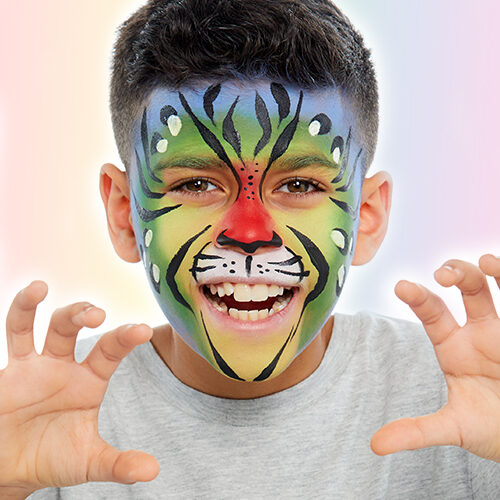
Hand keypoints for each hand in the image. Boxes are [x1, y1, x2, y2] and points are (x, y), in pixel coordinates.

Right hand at [0, 281, 159, 494]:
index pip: (112, 351)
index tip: (142, 329)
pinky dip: (22, 312)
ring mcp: (41, 363)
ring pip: (51, 325)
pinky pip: (17, 333)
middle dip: (86, 315)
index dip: (126, 338)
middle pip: (79, 329)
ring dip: (56, 309)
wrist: (10, 470)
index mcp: (91, 380)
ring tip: (53, 291)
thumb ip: (118, 464)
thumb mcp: (88, 462)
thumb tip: (153, 471)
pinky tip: (33, 293)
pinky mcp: (13, 368)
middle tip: (97, 315)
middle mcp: (69, 365)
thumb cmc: (52, 459)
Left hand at [371, 254, 499, 461]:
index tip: (401, 286)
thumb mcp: (454, 428)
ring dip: (493, 271)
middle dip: (456, 274)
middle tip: (443, 274)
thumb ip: (417, 431)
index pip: (432, 313)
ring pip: (498, 288)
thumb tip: (375, 445)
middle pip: (466, 289)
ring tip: (486, 263)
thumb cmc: (490, 429)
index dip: (418, 298)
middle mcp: (479, 331)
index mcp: (453, 346)